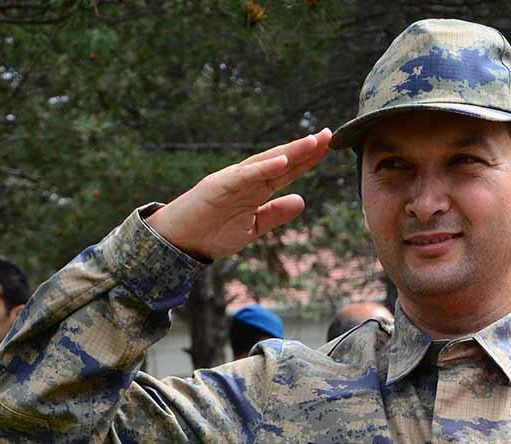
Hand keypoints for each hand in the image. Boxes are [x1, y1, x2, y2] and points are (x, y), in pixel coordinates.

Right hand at [146, 130, 330, 260]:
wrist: (182, 241)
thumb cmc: (213, 232)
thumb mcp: (253, 227)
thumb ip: (276, 214)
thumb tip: (301, 201)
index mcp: (256, 189)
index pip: (286, 171)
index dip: (307, 160)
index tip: (327, 148)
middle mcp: (247, 179)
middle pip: (280, 160)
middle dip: (304, 149)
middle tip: (328, 135)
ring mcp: (233, 179)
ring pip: (266, 162)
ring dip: (289, 152)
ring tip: (312, 142)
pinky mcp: (219, 185)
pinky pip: (245, 175)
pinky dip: (264, 167)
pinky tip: (283, 161)